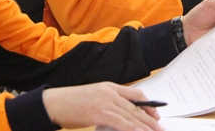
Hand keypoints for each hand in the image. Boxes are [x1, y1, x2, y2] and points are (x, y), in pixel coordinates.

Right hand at [43, 82, 162, 130]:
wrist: (55, 103)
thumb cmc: (72, 102)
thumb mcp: (95, 98)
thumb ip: (110, 103)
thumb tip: (124, 115)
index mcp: (110, 87)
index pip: (136, 94)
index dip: (149, 105)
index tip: (156, 115)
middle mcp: (110, 92)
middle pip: (136, 107)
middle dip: (150, 120)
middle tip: (160, 128)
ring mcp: (105, 101)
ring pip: (131, 115)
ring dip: (144, 126)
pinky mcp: (99, 112)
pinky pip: (120, 122)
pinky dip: (131, 128)